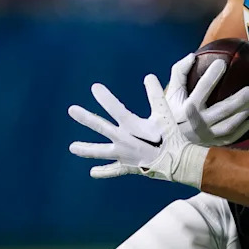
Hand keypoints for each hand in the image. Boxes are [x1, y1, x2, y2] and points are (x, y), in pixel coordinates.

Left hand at [69, 75, 207, 187]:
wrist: (177, 162)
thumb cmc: (170, 136)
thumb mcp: (164, 114)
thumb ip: (156, 95)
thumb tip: (149, 76)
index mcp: (132, 126)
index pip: (115, 109)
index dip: (105, 97)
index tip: (94, 87)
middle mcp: (123, 140)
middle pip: (101, 127)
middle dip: (86, 118)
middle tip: (71, 110)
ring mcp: (123, 155)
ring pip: (100, 151)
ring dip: (86, 149)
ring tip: (72, 147)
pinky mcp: (128, 166)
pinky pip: (114, 170)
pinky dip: (104, 171)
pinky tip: (93, 172)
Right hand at [165, 54, 248, 145]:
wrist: (166, 139)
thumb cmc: (171, 109)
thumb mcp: (172, 91)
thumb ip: (179, 72)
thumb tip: (192, 56)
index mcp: (187, 108)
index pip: (202, 89)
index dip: (212, 75)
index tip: (222, 63)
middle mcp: (197, 123)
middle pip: (222, 110)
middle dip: (238, 100)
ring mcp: (205, 135)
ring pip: (228, 126)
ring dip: (242, 115)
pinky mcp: (211, 143)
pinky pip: (229, 138)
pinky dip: (242, 131)